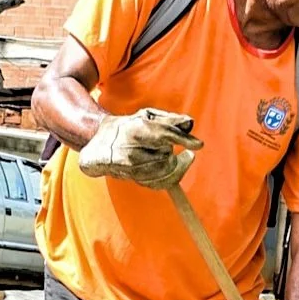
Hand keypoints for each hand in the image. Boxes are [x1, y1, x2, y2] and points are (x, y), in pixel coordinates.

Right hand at [77, 108, 201, 187]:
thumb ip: (169, 119)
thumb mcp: (147, 116)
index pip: (163, 134)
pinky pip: (160, 183)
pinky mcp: (132, 179)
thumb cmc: (128, 127)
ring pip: (165, 170)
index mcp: (134, 129)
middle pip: (166, 154)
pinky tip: (169, 168)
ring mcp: (130, 167)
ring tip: (165, 155)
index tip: (198, 145)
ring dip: (171, 163)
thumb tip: (190, 124)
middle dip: (172, 150)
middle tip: (171, 147)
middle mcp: (130, 150)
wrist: (100, 145)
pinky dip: (169, 176)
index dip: (182, 140)